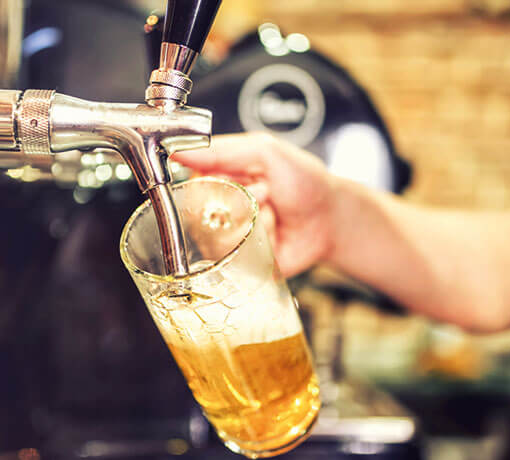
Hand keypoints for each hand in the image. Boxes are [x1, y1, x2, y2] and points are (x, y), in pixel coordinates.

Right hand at [173, 132, 336, 276]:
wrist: (332, 219)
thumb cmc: (304, 181)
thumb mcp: (265, 151)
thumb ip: (221, 150)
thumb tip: (177, 153)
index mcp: (218, 177)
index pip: (189, 183)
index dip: (211, 182)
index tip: (235, 178)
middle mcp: (217, 208)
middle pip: (199, 212)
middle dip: (239, 201)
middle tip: (265, 192)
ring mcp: (226, 237)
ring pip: (215, 236)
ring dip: (253, 220)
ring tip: (272, 212)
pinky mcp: (239, 262)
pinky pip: (233, 258)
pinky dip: (259, 242)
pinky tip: (274, 234)